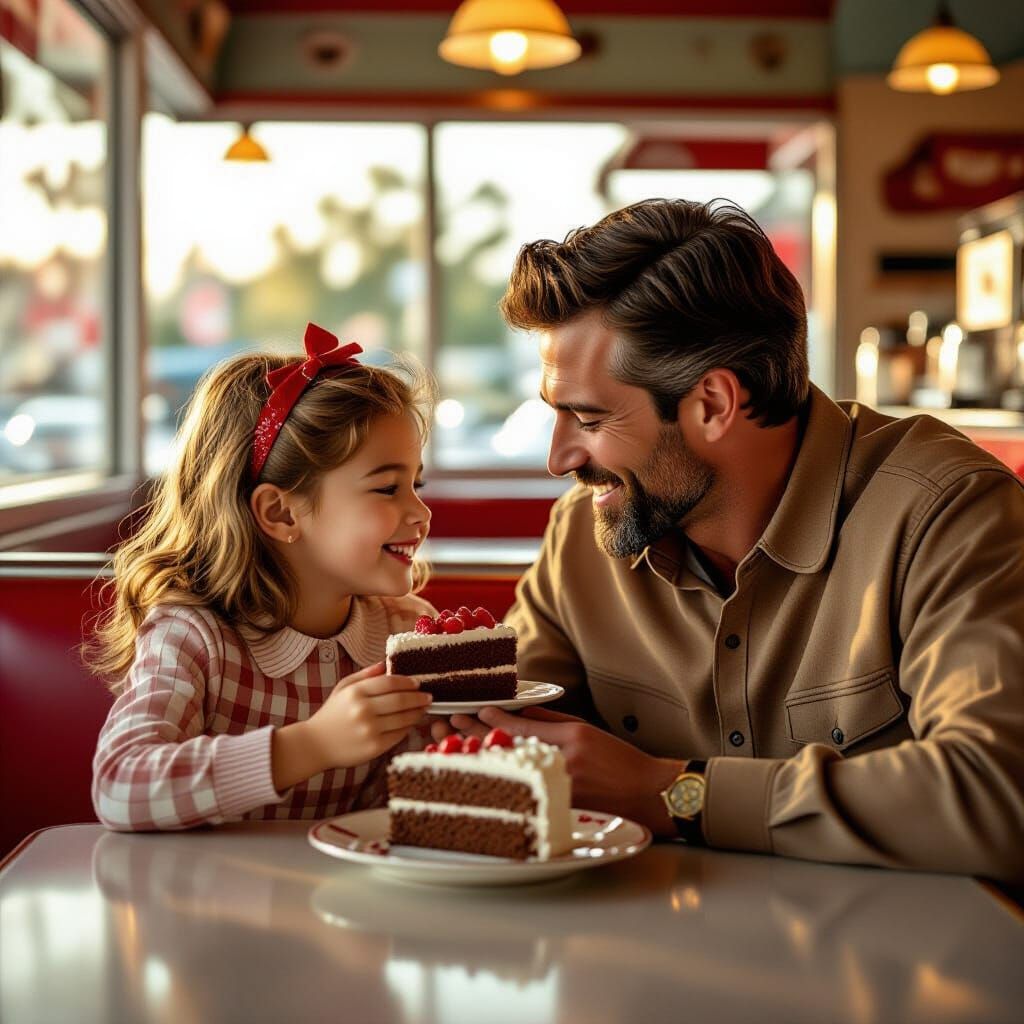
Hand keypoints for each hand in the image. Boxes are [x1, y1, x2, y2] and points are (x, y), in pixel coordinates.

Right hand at [273, 662, 430, 790]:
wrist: (315, 745)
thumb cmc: (331, 714)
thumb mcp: (343, 688)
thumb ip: (366, 675)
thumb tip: (387, 663)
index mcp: (356, 692)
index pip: (390, 682)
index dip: (408, 682)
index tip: (418, 683)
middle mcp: (363, 710)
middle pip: (401, 700)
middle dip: (419, 698)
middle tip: (429, 696)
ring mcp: (369, 729)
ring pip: (404, 718)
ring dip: (417, 713)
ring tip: (423, 709)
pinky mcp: (374, 747)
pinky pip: (399, 735)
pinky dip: (408, 728)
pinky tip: (411, 723)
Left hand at [450, 706, 682, 836]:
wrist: (648, 793)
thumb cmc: (619, 760)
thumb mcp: (585, 730)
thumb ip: (549, 721)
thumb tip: (516, 711)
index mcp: (571, 737)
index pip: (522, 727)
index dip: (493, 719)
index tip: (472, 711)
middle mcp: (563, 762)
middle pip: (509, 748)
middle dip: (475, 736)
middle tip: (452, 726)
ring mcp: (561, 788)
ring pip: (511, 773)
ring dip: (479, 759)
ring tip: (453, 748)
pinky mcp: (561, 808)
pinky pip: (522, 794)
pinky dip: (498, 784)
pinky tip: (478, 777)